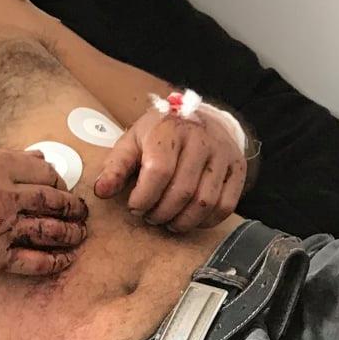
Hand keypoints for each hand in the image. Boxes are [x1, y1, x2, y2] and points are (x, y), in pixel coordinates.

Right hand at [0, 149, 88, 279]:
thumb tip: (37, 157)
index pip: (43, 171)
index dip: (57, 181)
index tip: (60, 188)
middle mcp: (1, 196)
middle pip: (53, 200)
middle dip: (73, 207)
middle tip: (80, 212)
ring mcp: (0, 229)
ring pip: (50, 230)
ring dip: (71, 233)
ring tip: (80, 234)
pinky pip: (34, 262)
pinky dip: (55, 261)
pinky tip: (65, 260)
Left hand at [93, 107, 245, 231]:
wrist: (201, 118)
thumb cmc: (161, 134)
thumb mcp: (133, 141)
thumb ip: (116, 166)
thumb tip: (101, 192)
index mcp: (170, 130)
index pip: (159, 172)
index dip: (144, 197)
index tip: (134, 206)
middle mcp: (201, 140)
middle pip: (182, 191)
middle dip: (160, 213)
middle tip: (150, 217)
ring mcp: (223, 155)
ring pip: (204, 203)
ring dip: (182, 221)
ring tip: (168, 220)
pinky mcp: (237, 169)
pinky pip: (226, 206)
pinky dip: (206, 221)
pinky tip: (190, 219)